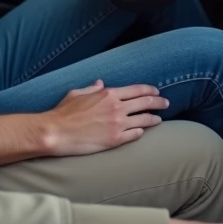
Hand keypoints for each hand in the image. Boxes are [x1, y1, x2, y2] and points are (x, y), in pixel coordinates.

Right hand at [42, 80, 166, 156]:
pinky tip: (143, 132)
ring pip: (144, 119)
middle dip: (159, 102)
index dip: (150, 90)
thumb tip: (100, 83)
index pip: (137, 89)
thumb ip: (91, 88)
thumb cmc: (63, 112)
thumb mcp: (77, 93)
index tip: (156, 91)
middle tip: (166, 103)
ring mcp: (118, 124)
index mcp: (108, 94)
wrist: (56, 132)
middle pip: (145, 102)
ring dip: (154, 118)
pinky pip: (135, 135)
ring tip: (159, 119)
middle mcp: (117, 107)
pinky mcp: (115, 140)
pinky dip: (141, 132)